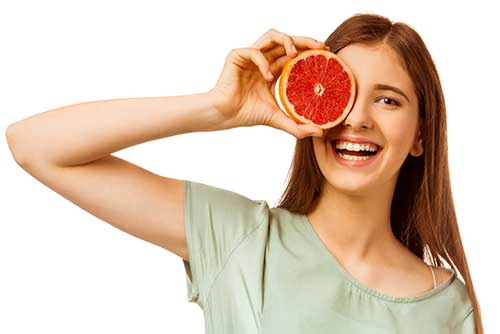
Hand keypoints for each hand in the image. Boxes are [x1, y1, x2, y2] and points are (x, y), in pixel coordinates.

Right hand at [208, 28, 328, 138]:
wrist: (226, 115)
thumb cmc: (248, 114)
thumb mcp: (278, 119)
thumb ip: (297, 126)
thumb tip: (320, 133)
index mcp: (272, 70)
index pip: (293, 54)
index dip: (309, 50)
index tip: (326, 54)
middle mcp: (263, 60)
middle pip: (287, 41)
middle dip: (305, 40)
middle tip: (321, 47)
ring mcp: (251, 56)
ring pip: (271, 36)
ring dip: (286, 40)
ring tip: (295, 53)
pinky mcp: (238, 55)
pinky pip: (255, 52)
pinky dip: (263, 62)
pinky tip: (268, 77)